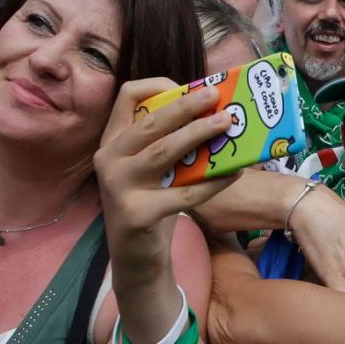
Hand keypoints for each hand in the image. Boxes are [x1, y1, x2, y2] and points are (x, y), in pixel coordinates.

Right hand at [95, 79, 238, 249]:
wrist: (134, 258)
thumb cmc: (151, 203)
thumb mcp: (151, 169)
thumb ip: (169, 142)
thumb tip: (216, 112)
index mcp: (113, 142)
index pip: (127, 96)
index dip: (158, 86)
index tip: (189, 88)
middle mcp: (109, 160)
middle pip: (151, 122)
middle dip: (186, 106)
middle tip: (216, 96)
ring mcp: (119, 187)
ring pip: (164, 151)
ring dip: (200, 133)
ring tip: (227, 123)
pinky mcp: (138, 214)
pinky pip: (185, 193)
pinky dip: (214, 181)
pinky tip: (235, 172)